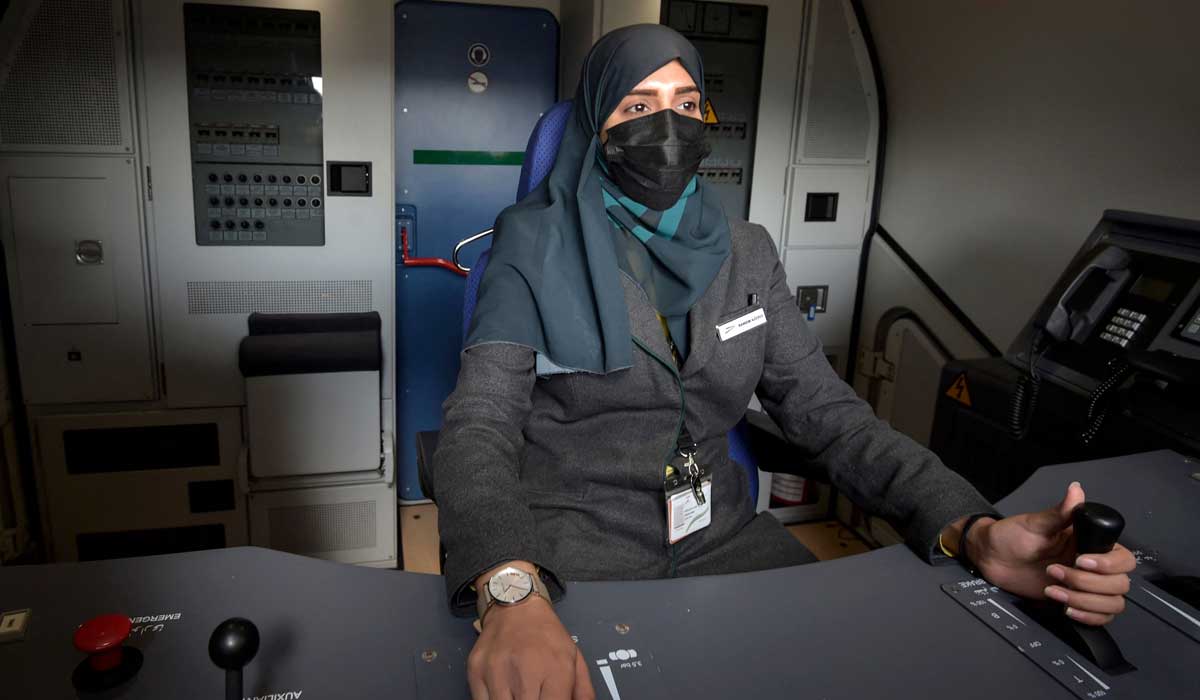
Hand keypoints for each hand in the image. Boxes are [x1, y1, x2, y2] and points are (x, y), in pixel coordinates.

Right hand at [468, 588, 594, 699]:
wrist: (514, 604)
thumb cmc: (545, 633)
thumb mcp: (574, 658)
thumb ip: (582, 691)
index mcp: (556, 669)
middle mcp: (526, 671)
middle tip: (534, 695)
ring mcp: (497, 672)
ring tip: (519, 693)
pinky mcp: (476, 672)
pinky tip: (504, 693)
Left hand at [958, 482, 1135, 625]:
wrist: (992, 558)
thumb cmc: (1011, 537)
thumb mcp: (1035, 523)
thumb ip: (1060, 511)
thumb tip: (1076, 490)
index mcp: (1089, 544)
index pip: (1123, 558)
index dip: (1107, 564)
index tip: (1080, 560)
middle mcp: (1092, 566)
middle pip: (1119, 584)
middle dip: (1087, 583)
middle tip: (1056, 572)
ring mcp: (1085, 586)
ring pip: (1112, 603)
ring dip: (1085, 601)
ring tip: (1054, 589)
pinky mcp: (1076, 602)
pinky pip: (1100, 617)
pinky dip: (1086, 616)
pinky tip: (1065, 606)